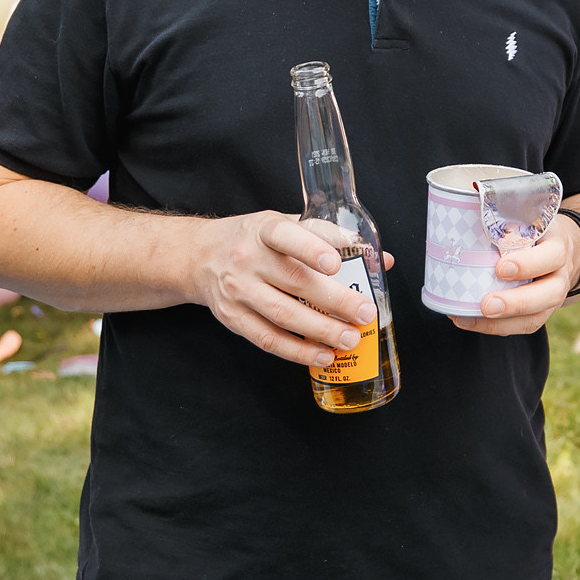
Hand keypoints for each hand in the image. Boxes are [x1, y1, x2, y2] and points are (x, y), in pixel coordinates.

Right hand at [190, 210, 381, 365]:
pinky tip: (322, 355)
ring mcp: (237, 290)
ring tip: (350, 339)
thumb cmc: (255, 239)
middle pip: (293, 282)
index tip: (336, 263)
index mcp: (264, 230)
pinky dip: (298, 351)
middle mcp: (247, 258)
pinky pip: (268, 339)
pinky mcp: (233, 318)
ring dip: (320, 331)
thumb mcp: (284, 224)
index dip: (311, 248)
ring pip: (282, 315)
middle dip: (334, 301)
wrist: (199, 257)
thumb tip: (381, 259)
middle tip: (365, 313)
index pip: (286, 235)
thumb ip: (329, 237)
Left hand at [451, 220, 579, 337]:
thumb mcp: (533, 215)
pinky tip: (468, 321)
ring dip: (502, 323)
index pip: (550, 256)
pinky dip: (495, 328)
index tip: (500, 267)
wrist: (566, 247)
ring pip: (536, 317)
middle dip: (516, 303)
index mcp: (558, 245)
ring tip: (471, 317)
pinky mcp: (541, 312)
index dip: (528, 264)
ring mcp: (553, 297)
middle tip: (486, 304)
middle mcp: (560, 274)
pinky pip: (524, 325)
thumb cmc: (537, 229)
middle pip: (549, 294)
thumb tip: (469, 198)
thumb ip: (510, 214)